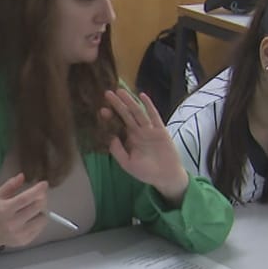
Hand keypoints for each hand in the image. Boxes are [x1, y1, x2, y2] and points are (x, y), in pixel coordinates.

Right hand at [0, 173, 48, 247]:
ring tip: (33, 210)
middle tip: (40, 196)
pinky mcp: (26, 240)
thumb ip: (10, 185)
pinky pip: (41, 228)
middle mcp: (13, 222)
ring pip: (42, 218)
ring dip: (41, 211)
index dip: (37, 190)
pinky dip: (39, 221)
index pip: (25, 198)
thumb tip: (22, 176)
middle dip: (42, 198)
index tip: (44, 184)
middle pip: (37, 207)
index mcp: (5, 209)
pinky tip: (31, 219)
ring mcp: (20, 233)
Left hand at [100, 89, 188, 204]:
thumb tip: (111, 137)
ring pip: (138, 113)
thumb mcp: (128, 164)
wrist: (166, 176)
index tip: (102, 110)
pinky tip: (142, 96)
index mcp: (130, 139)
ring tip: (120, 91)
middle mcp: (138, 132)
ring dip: (130, 102)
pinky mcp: (160, 130)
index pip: (118, 125)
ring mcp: (149, 130)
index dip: (111, 117)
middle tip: (107, 93)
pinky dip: (149, 106)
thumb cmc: (146, 172)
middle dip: (117, 104)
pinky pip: (154, 116)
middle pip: (126, 115)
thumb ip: (118, 152)